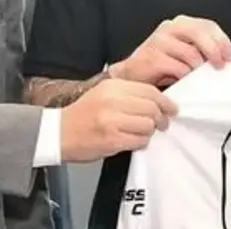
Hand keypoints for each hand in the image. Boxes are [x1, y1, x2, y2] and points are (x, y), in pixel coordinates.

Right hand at [59, 77, 177, 162]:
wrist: (59, 133)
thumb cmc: (83, 115)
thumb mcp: (104, 94)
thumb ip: (129, 94)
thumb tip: (158, 101)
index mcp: (113, 87)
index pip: (149, 91)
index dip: (165, 101)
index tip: (171, 108)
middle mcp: (113, 101)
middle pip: (152, 108)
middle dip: (161, 118)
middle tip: (162, 124)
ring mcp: (112, 120)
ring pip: (148, 125)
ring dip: (149, 132)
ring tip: (141, 133)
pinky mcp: (112, 139)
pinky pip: (139, 141)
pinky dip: (141, 142)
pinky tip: (132, 141)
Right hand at [109, 15, 230, 85]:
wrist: (132, 74)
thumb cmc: (161, 64)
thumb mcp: (185, 52)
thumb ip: (202, 49)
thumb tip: (225, 58)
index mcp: (181, 24)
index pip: (208, 25)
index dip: (222, 40)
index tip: (230, 56)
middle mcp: (169, 28)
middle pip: (199, 33)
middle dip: (214, 50)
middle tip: (220, 66)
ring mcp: (159, 41)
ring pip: (190, 53)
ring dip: (197, 69)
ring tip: (195, 76)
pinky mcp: (151, 57)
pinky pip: (177, 68)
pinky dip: (184, 76)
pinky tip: (181, 79)